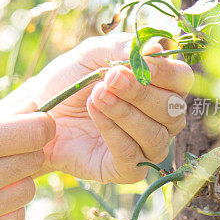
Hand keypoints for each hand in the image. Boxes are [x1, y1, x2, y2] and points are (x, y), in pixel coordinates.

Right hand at [0, 111, 54, 219]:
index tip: (30, 126)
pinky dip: (6, 207)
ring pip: (28, 190)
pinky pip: (15, 217)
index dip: (40, 126)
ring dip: (15, 180)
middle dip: (24, 150)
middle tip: (0, 151)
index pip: (37, 132)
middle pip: (35, 159)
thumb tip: (32, 111)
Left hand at [28, 33, 192, 183]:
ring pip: (156, 135)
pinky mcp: (126, 170)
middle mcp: (160, 119)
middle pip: (173, 109)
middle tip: (110, 78)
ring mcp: (145, 147)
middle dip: (142, 92)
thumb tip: (155, 49)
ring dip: (126, 112)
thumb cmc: (69, 81)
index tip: (140, 62)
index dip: (166, 72)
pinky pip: (133, 155)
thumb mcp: (92, 54)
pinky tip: (95, 111)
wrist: (37, 112)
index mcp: (159, 87)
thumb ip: (122, 48)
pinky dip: (114, 131)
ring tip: (97, 95)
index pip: (182, 80)